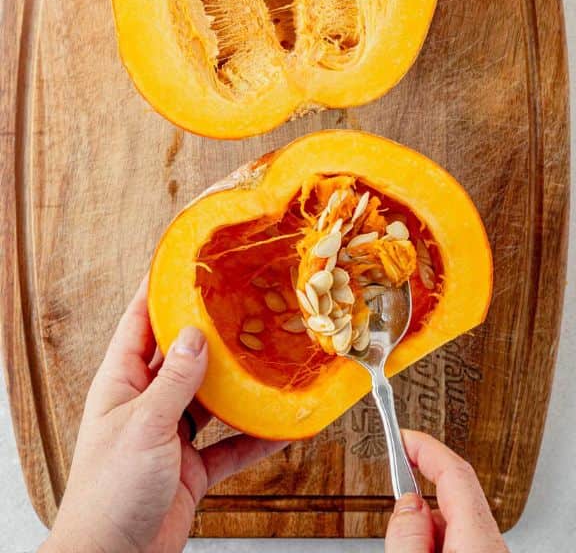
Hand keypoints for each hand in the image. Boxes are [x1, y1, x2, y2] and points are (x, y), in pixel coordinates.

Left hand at [42, 280, 287, 552]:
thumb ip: (174, 380)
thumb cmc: (109, 494)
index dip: (159, 292)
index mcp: (122, 386)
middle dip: (214, 335)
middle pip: (184, 358)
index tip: (185, 264)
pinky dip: (258, 437)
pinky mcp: (192, 469)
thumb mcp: (144, 426)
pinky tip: (284, 425)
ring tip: (273, 358)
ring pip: (213, 400)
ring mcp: (171, 438)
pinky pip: (232, 445)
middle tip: (246, 306)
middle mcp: (147, 405)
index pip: (139, 325)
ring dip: (242, 386)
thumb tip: (196, 335)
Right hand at [384, 430, 507, 551]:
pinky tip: (419, 552)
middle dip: (419, 496)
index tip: (405, 436)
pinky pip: (459, 543)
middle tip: (392, 501)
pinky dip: (434, 543)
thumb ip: (409, 537)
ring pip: (454, 525)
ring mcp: (490, 552)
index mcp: (479, 539)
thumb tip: (407, 505)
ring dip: (425, 529)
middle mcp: (492, 545)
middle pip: (454, 500)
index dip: (427, 448)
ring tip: (404, 547)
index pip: (455, 473)